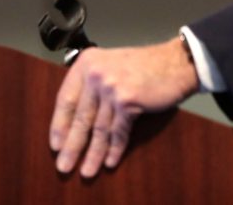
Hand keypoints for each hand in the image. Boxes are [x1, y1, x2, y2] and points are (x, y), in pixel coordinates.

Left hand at [48, 37, 198, 177]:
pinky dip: (114, 149)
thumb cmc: (146, 65)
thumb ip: (92, 84)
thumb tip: (75, 120)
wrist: (176, 62)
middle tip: (64, 165)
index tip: (56, 144)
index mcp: (87, 63)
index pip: (65, 99)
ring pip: (99, 128)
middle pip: (80, 117)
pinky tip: (109, 161)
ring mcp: (112, 86)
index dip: (59, 126)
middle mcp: (96, 73)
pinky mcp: (127, 100)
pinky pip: (117, 131)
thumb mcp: (111, 65)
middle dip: (72, 146)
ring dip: (93, 153)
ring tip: (88, 170)